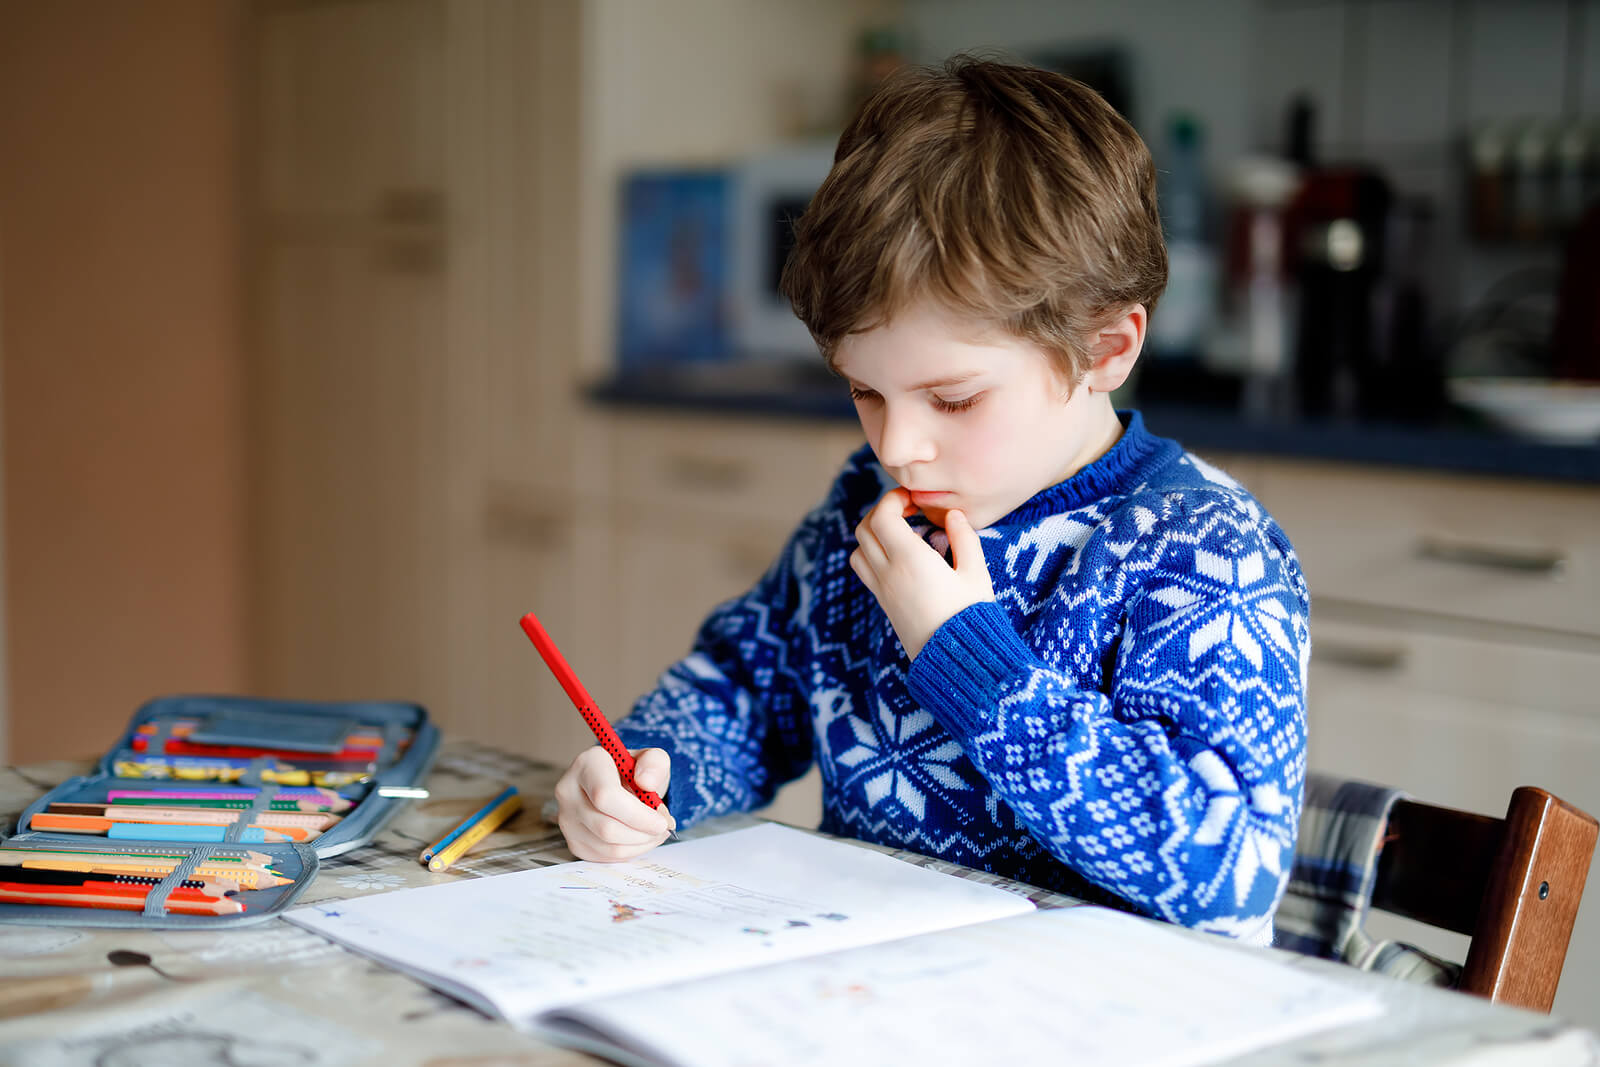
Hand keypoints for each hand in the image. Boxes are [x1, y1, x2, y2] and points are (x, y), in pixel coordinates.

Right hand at [553, 745, 676, 860]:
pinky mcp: (573, 841)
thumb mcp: (652, 760)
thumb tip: (646, 782)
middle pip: (606, 827)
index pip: (605, 795)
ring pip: (607, 846)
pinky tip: (639, 838)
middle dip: (642, 833)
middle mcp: (569, 791)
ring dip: (639, 845)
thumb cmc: (634, 773)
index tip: (661, 822)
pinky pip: (604, 857)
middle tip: (663, 828)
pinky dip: (629, 852)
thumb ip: (655, 763)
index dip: (637, 815)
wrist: (620, 786)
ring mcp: (567, 819)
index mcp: (587, 764)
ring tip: (654, 832)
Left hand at [850, 489, 994, 659]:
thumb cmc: (970, 615)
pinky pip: (864, 571)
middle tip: (908, 510)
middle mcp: (888, 572)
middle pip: (864, 529)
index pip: (882, 516)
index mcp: (910, 559)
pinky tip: (899, 558)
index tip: (913, 498)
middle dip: (881, 512)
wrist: (956, 659)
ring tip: (900, 533)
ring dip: (872, 534)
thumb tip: (952, 514)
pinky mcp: (884, 604)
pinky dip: (872, 555)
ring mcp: (882, 590)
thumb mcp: (976, 573)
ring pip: (858, 550)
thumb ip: (964, 538)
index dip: (893, 499)